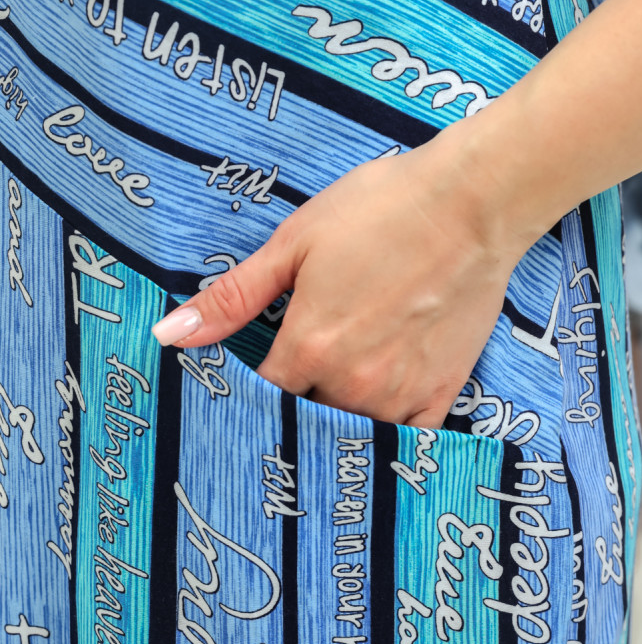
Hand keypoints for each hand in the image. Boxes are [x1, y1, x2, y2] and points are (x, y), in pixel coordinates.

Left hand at [151, 123, 530, 427]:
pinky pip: (408, 439)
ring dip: (339, 421)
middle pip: (307, 418)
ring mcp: (400, 392)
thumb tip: (168, 335)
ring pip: (354, 431)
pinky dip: (391, 434)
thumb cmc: (380, 210)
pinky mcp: (442, 390)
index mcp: (309, 346)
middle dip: (294, 407)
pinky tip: (381, 417)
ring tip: (337, 399)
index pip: (262, 396)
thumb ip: (233, 298)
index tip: (252, 385)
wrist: (471, 204)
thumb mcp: (294, 243)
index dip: (251, 393)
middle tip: (296, 390)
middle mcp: (352, 381)